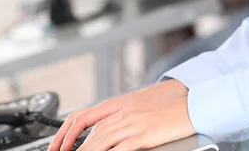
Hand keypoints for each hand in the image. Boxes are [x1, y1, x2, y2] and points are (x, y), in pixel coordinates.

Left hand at [49, 80, 187, 150]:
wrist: (191, 102)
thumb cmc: (168, 107)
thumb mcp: (140, 108)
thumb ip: (121, 117)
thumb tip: (105, 133)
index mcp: (119, 103)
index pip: (83, 116)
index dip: (65, 132)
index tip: (58, 146)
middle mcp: (122, 112)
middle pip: (89, 133)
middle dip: (71, 149)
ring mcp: (131, 123)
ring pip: (98, 142)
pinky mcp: (142, 135)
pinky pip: (118, 149)